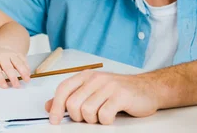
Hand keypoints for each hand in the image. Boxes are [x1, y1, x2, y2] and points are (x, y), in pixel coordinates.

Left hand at [0, 46, 30, 88]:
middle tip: (17, 86)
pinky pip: (23, 59)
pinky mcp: (18, 54)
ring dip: (23, 71)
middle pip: (8, 67)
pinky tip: (29, 73)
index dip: (0, 79)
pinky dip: (27, 66)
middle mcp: (2, 57)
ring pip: (18, 62)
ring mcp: (11, 54)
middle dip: (13, 77)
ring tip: (27, 80)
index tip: (5, 86)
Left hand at [45, 70, 159, 124]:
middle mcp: (96, 78)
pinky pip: (104, 115)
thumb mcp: (93, 90)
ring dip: (93, 120)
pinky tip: (112, 115)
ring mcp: (109, 86)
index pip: (63, 89)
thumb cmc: (119, 91)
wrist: (148, 88)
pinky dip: (106, 121)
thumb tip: (49, 106)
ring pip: (87, 111)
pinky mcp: (121, 95)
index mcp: (86, 76)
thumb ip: (72, 96)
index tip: (54, 120)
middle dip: (77, 117)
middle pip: (73, 104)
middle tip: (89, 118)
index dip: (56, 106)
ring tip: (102, 115)